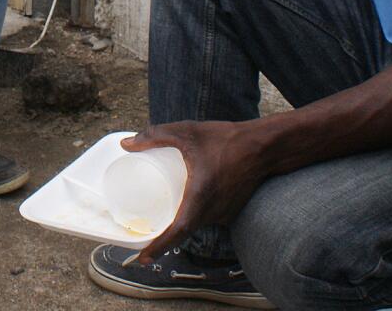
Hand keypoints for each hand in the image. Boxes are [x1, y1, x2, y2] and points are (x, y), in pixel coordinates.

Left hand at [124, 120, 268, 264]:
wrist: (265, 146)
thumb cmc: (226, 139)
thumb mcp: (186, 133)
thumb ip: (155, 135)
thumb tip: (126, 144)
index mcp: (200, 197)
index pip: (178, 231)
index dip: (159, 247)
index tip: (143, 258)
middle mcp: (213, 211)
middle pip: (185, 232)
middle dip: (165, 240)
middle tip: (145, 242)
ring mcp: (225, 213)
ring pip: (197, 225)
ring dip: (180, 228)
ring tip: (161, 224)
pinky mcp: (232, 210)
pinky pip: (209, 218)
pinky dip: (196, 217)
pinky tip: (187, 207)